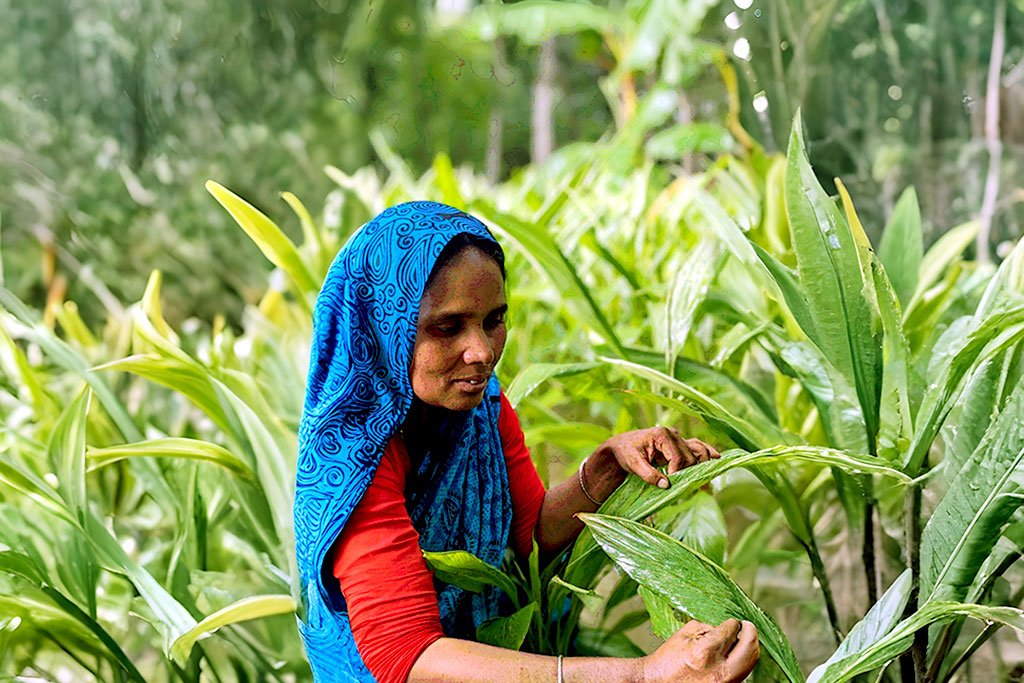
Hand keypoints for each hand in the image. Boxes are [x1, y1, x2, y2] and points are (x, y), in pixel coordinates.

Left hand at [597, 427, 719, 489]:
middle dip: (689, 472)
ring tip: (706, 480)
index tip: (671, 484)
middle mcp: (673, 434)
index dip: (677, 472)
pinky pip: (697, 447)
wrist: (621, 447)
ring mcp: (678, 439)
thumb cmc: (626, 453)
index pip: (678, 456)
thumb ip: (649, 474)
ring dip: (703, 464)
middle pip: (690, 456)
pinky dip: (707, 453)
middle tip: (687, 488)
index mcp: (662, 434)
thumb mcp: (633, 464)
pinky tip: (718, 458)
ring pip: (698, 450)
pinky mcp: (680, 444)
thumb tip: (666, 486)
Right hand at [641, 618, 758, 682]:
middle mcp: (719, 669)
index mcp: (705, 651)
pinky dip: (743, 660)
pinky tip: (736, 653)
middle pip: (749, 647)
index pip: (731, 630)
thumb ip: (707, 627)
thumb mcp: (685, 635)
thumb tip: (725, 626)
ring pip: (751, 662)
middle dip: (751, 632)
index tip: (732, 621)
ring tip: (744, 639)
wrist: (660, 682)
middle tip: (747, 626)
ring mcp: (725, 682)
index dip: (733, 622)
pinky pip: (743, 672)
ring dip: (750, 647)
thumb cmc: (668, 660)